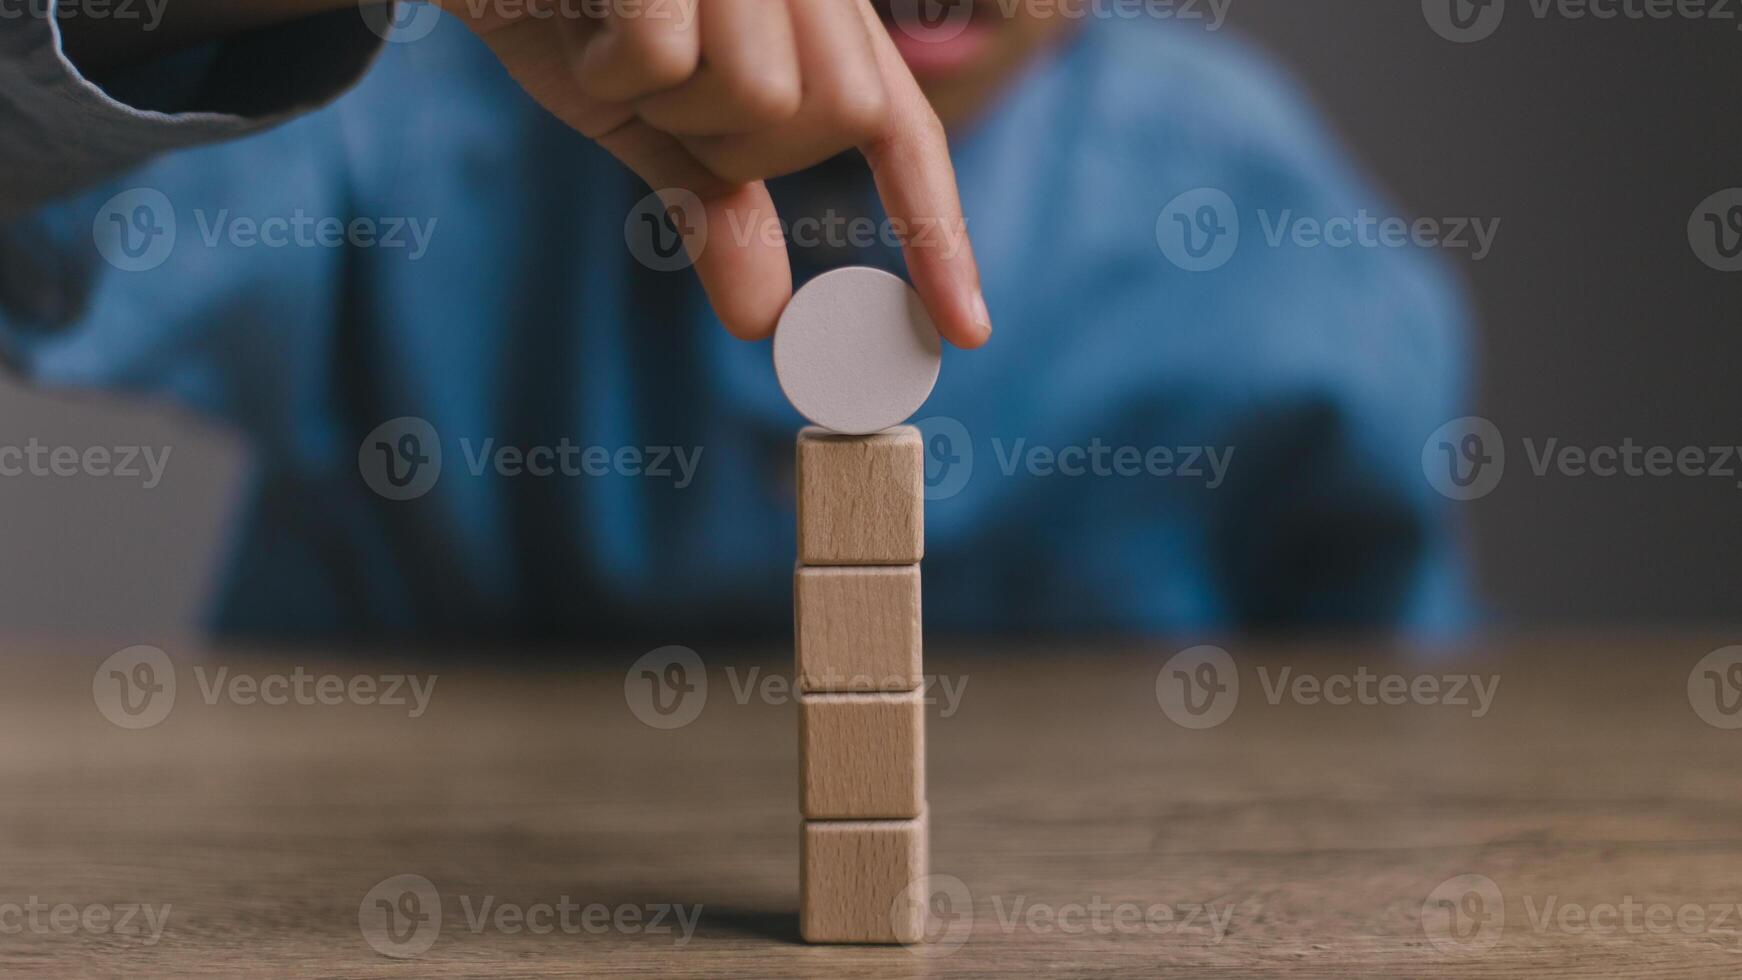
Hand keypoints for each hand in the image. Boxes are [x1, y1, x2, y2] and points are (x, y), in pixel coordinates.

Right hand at [446, 0, 991, 346]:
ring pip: (761, 97)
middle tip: (659, 95)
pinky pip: (671, 57)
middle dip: (738, 141)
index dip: (938, 231)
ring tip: (611, 41)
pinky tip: (580, 18)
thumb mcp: (651, 121)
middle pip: (837, 115)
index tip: (966, 331)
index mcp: (816, 17)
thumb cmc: (568, 12)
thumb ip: (714, 206)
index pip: (902, 131)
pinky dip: (610, 63)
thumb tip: (763, 321)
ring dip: (668, 103)